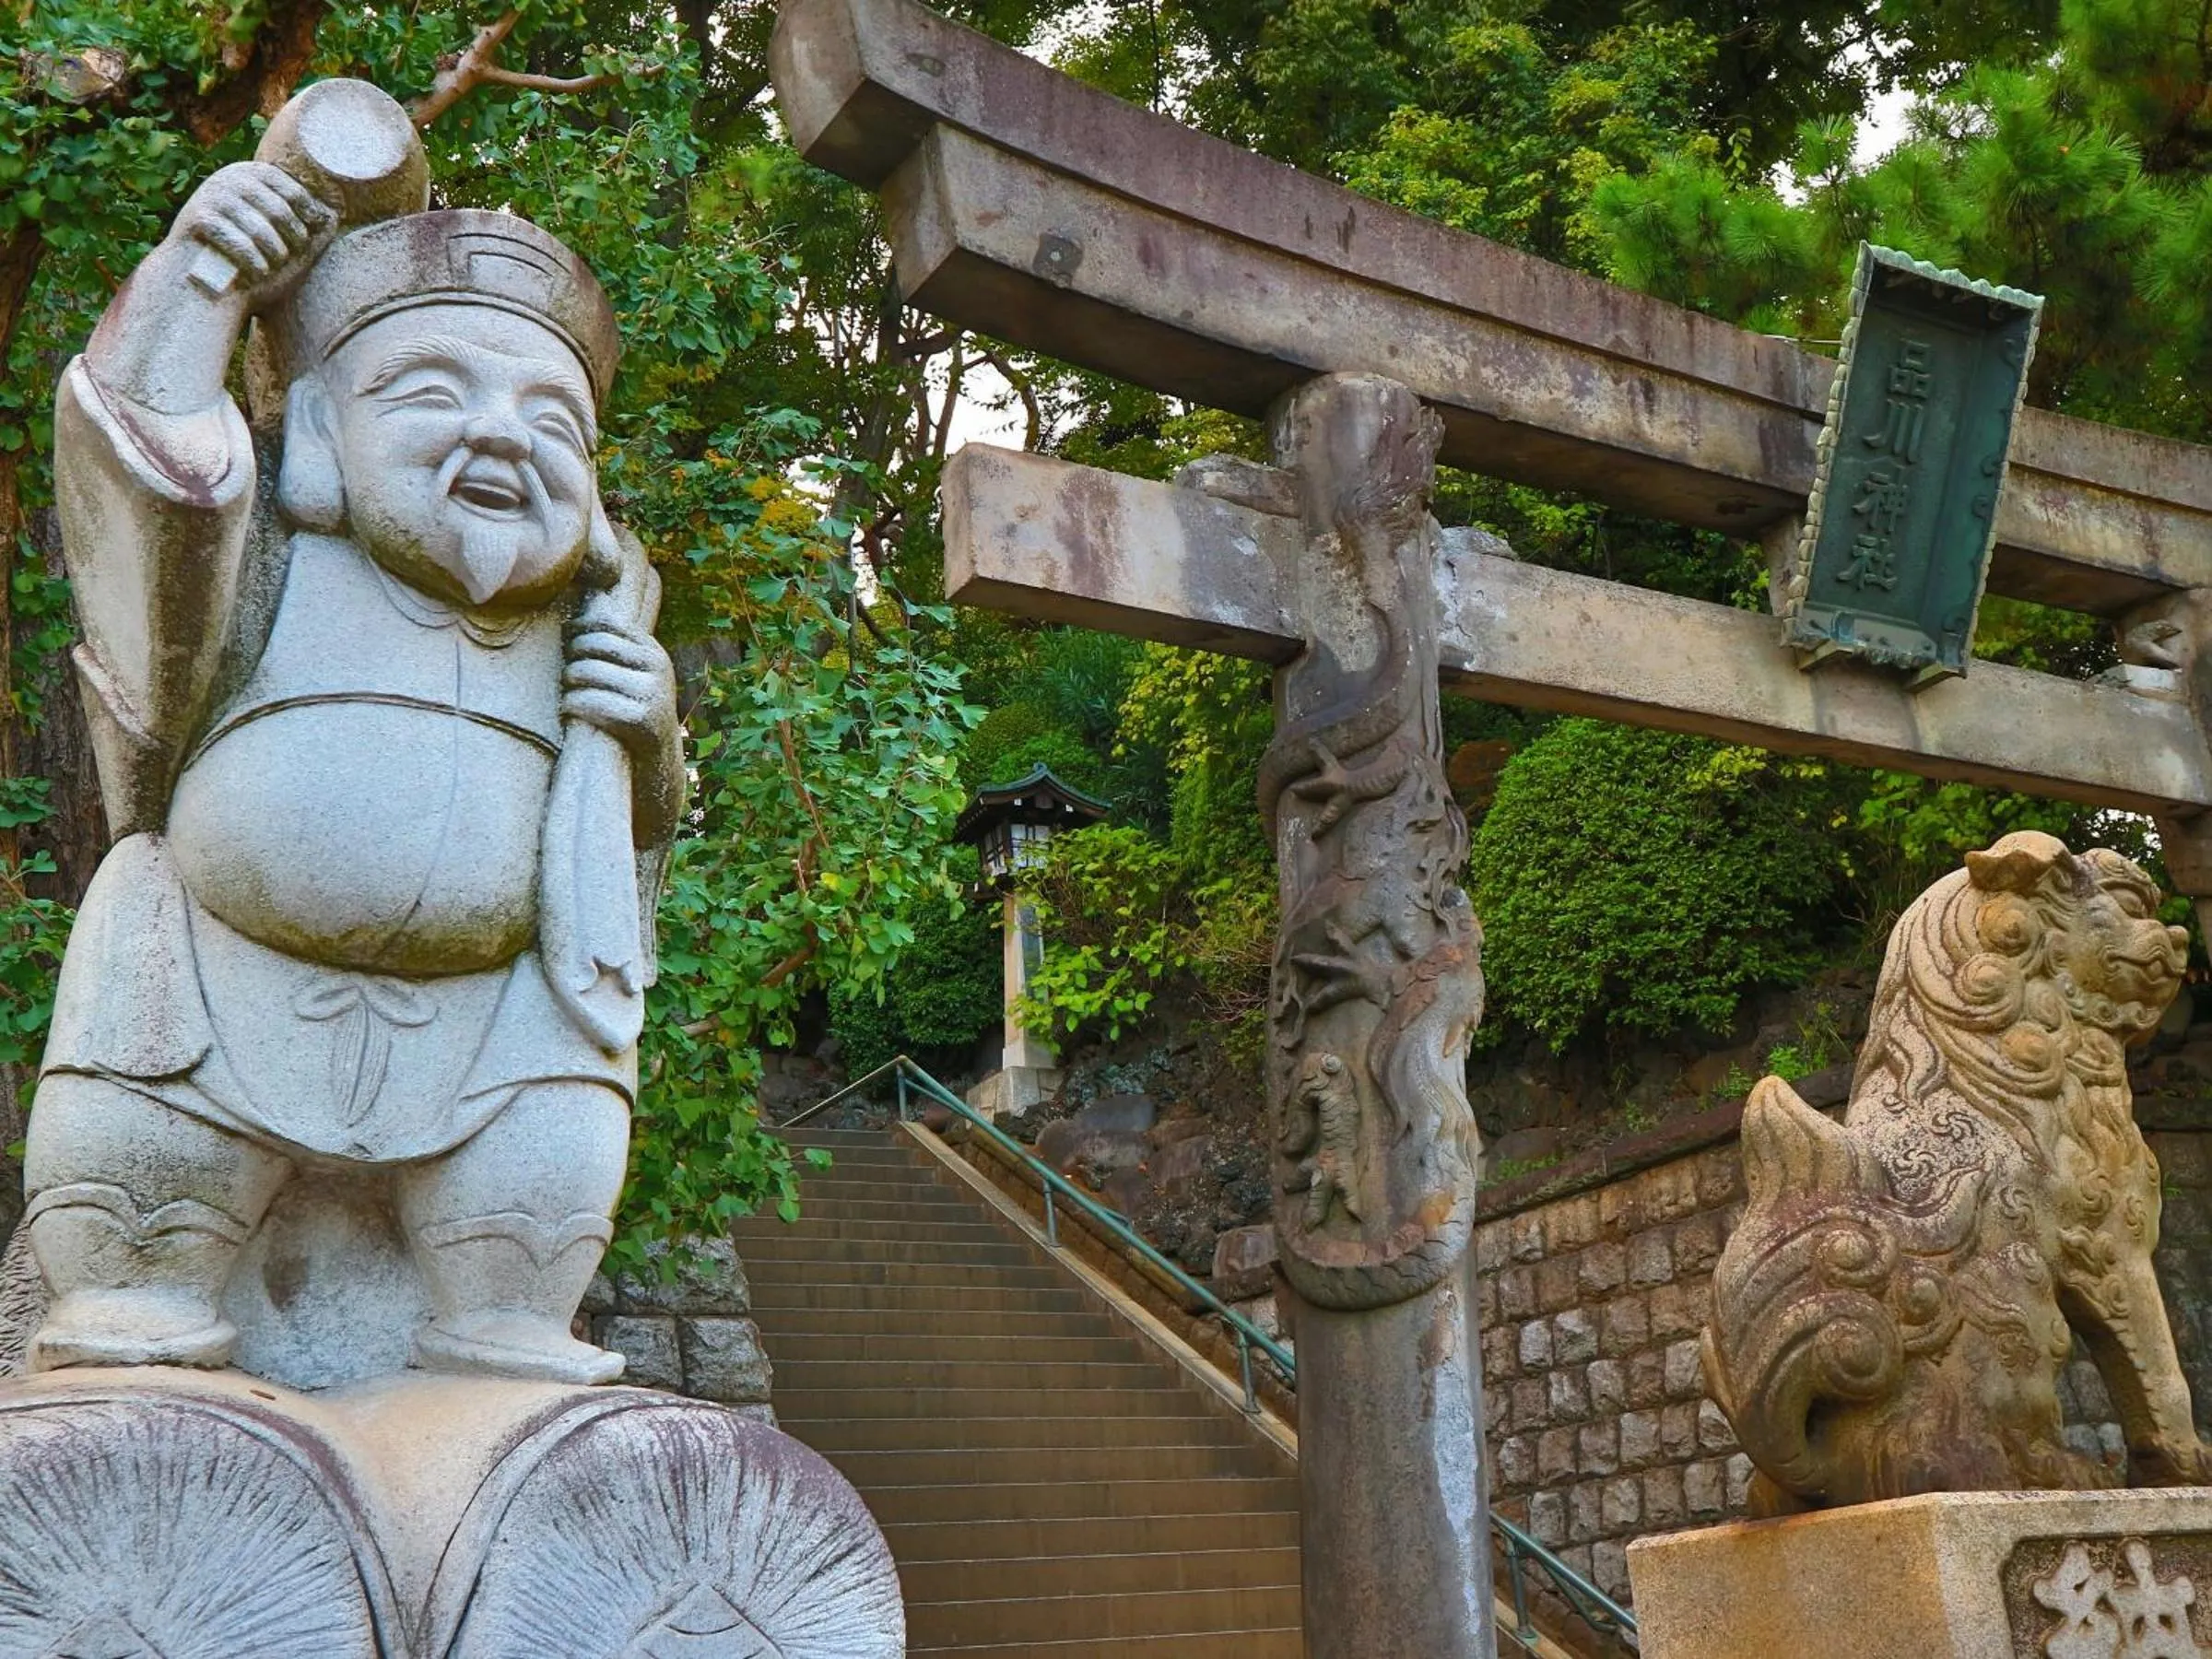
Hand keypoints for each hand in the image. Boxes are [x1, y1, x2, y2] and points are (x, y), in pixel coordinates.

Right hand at [172, 162, 334, 299]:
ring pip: (259, 227)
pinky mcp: (196, 218)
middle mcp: (229, 179)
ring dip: (273, 252)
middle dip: (292, 237)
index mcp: (251, 177)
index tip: (310, 238)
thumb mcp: (289, 248)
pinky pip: (236, 240)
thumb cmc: (254, 266)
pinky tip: (259, 272)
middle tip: (289, 258)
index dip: (308, 214)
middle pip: (277, 208)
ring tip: (274, 266)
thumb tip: (335, 213)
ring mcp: (210, 196)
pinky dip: (252, 261)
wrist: (205, 287)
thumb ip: (313, 231)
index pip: (291, 189)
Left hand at [563, 620, 676, 754]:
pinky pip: (588, 701)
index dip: (578, 628)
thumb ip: (617, 652)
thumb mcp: (637, 677)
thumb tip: (570, 625)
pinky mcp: (640, 719)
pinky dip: (571, 705)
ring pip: (586, 671)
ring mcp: (650, 692)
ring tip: (566, 695)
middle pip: (593, 644)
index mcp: (653, 652)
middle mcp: (656, 668)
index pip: (607, 624)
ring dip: (567, 684)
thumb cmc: (635, 714)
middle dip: (571, 657)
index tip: (564, 639)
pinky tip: (568, 711)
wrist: (661, 762)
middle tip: (565, 676)